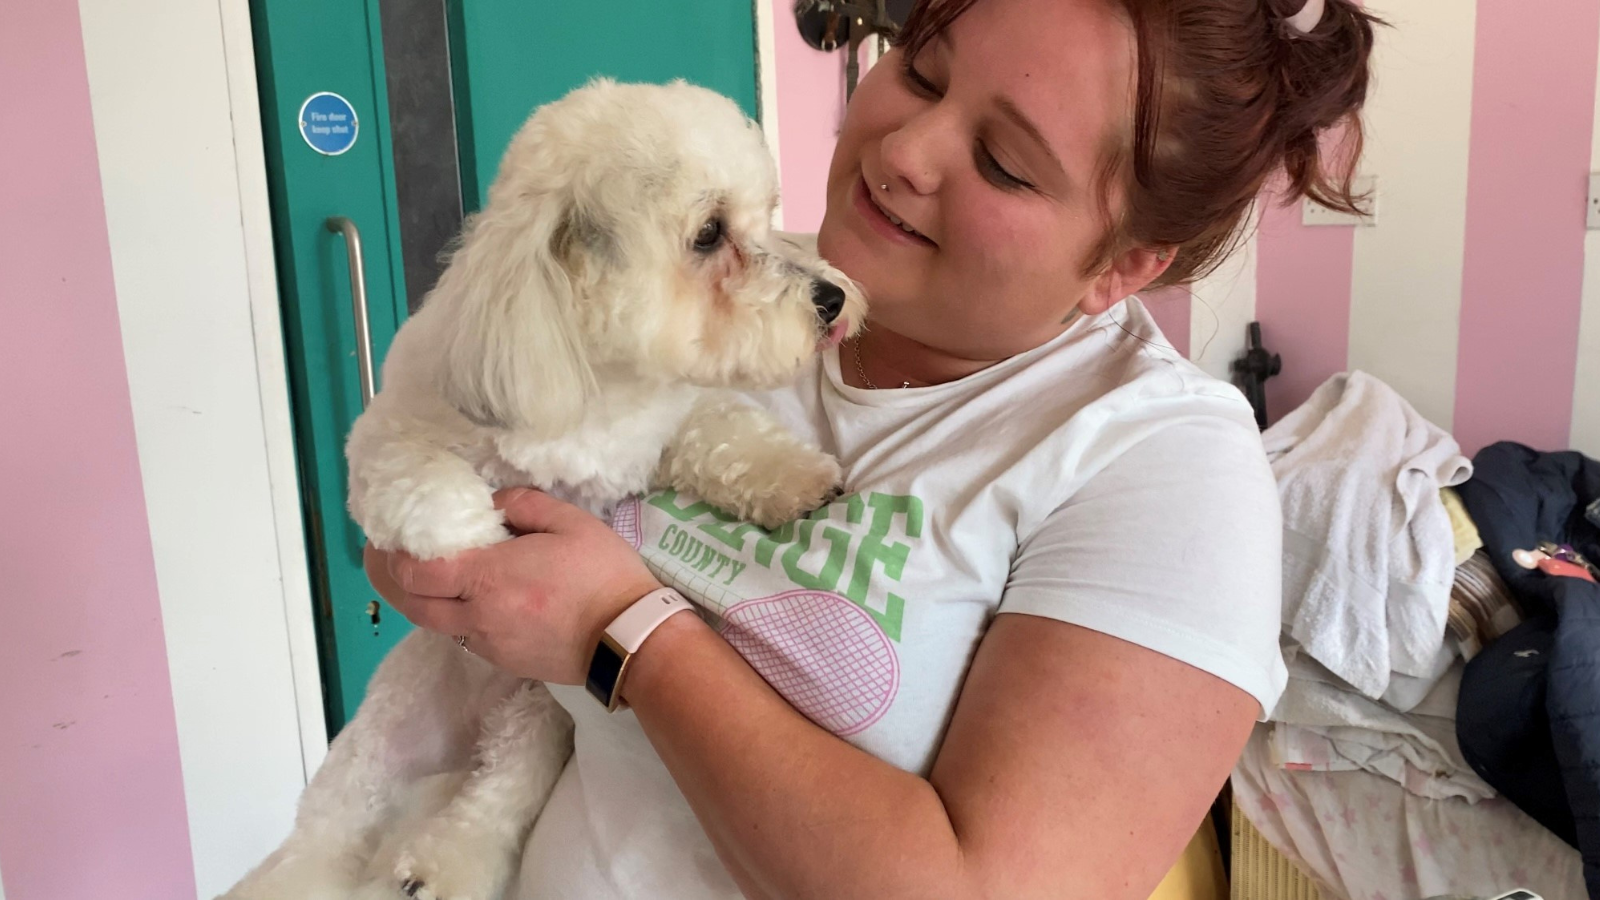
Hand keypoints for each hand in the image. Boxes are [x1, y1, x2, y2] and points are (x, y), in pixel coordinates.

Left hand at [364, 488, 662, 682]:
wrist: (628, 639)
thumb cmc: (602, 575)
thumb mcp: (571, 522)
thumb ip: (524, 505)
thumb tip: (492, 506)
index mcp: (489, 577)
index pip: (416, 572)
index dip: (395, 556)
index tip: (391, 537)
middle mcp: (477, 615)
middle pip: (413, 604)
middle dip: (396, 581)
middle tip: (394, 557)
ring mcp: (488, 643)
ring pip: (434, 624)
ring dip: (423, 600)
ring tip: (428, 577)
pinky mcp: (503, 661)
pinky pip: (462, 636)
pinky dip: (453, 616)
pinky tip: (469, 599)